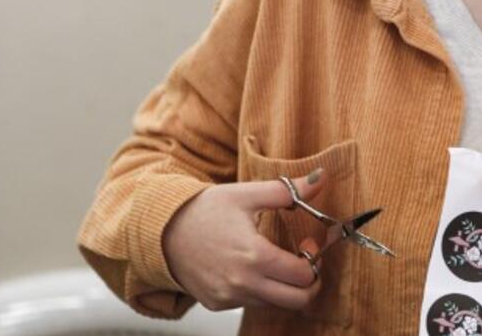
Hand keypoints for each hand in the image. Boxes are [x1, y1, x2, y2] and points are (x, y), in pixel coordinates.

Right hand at [162, 171, 326, 310]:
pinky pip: (251, 304)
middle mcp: (242, 284)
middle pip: (298, 301)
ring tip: (276, 261)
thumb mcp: (246, 194)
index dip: (315, 259)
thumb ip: (288, 190)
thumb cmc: (204, 210)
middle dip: (309, 282)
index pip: (305, 275)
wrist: (161, 230)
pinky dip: (261, 290)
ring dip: (285, 286)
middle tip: (303, 261)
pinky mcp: (217, 304)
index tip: (308, 243)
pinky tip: (252, 268)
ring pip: (275, 304)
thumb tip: (320, 177)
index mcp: (254, 256)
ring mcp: (228, 297)